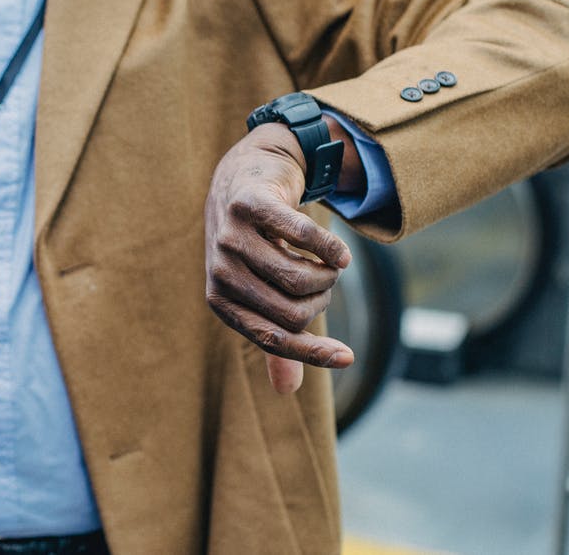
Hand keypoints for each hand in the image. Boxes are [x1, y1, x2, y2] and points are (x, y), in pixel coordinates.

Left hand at [205, 121, 355, 393]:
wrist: (247, 175)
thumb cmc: (257, 242)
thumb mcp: (260, 289)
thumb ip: (275, 336)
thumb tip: (286, 393)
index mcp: (221, 300)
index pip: (272, 338)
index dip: (312, 352)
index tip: (348, 357)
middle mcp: (220, 271)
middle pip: (294, 311)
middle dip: (322, 300)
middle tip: (325, 281)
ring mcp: (231, 237)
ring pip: (301, 278)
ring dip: (327, 274)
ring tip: (327, 262)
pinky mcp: (250, 205)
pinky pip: (303, 236)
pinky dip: (330, 248)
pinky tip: (341, 252)